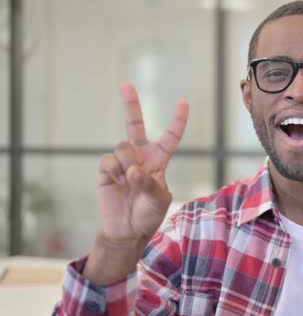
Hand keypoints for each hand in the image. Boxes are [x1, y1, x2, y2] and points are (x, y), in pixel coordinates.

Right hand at [97, 82, 188, 244]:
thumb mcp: (159, 201)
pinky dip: (114, 171)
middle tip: (125, 84)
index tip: (184, 103)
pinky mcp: (106, 170)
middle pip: (135, 124)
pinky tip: (117, 183)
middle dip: (130, 104)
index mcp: (159, 160)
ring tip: (129, 180)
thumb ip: (149, 184)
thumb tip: (133, 169)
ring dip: (127, 163)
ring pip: (122, 146)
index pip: (170, 137)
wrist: (127, 230)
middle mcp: (141, 156)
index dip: (177, 121)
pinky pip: (108, 160)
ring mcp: (122, 161)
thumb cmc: (148, 214)